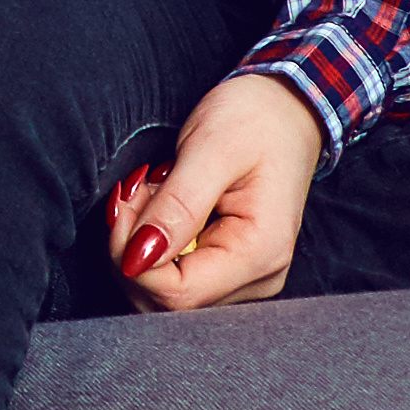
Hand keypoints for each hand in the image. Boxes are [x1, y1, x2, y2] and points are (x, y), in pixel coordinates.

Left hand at [114, 73, 324, 308]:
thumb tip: (137, 259)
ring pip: (162, 290)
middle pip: (165, 301)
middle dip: (131, 248)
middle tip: (136, 189)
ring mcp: (242, 276)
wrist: (285, 108)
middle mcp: (257, 278)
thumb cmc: (255, 120)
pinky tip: (159, 202)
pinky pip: (172, 272)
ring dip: (138, 241)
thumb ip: (177, 206)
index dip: (132, 258)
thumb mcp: (211, 148)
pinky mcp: (226, 265)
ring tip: (152, 188)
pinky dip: (150, 239)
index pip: (178, 296)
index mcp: (260, 255)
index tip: (123, 202)